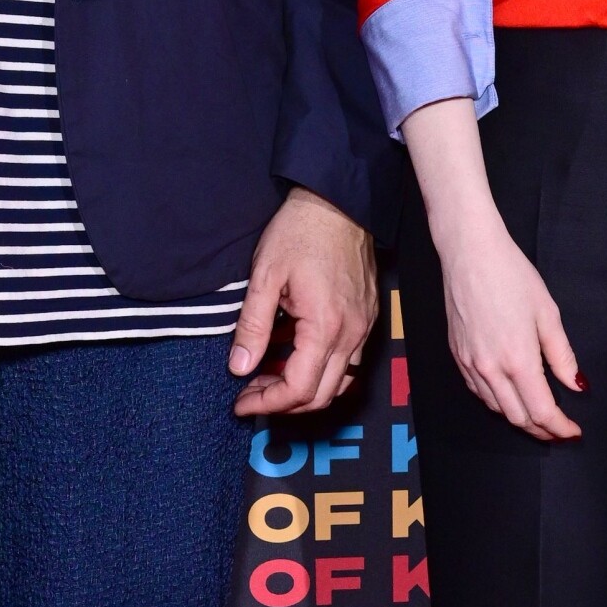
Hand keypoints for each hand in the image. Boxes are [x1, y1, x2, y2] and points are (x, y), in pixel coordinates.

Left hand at [230, 187, 377, 415]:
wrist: (337, 202)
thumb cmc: (300, 232)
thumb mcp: (264, 276)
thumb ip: (252, 326)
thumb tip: (239, 367)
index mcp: (325, 326)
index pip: (299, 388)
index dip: (267, 404)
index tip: (241, 403)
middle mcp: (352, 333)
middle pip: (322, 396)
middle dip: (283, 404)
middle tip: (250, 394)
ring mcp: (364, 327)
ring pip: (339, 382)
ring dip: (304, 390)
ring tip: (268, 376)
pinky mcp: (367, 318)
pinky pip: (349, 361)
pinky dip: (321, 370)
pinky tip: (293, 354)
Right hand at [437, 204, 583, 440]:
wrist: (469, 254)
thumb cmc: (511, 275)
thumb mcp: (548, 313)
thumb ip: (562, 356)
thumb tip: (576, 384)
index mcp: (518, 360)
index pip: (542, 411)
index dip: (560, 428)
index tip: (573, 432)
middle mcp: (491, 369)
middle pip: (518, 418)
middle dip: (542, 430)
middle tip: (560, 430)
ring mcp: (470, 364)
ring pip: (497, 409)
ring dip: (520, 419)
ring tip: (539, 418)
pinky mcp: (457, 356)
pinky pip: (479, 392)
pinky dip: (498, 403)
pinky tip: (510, 397)